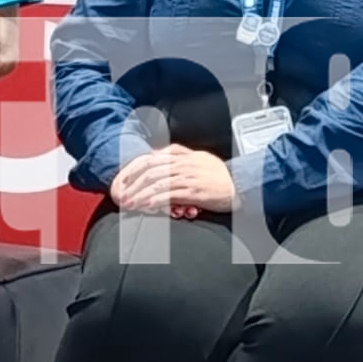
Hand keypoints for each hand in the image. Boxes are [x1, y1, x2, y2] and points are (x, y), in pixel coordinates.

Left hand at [114, 145, 239, 213]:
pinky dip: (156, 200)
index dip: (134, 168)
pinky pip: (170, 194)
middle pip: (150, 170)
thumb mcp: (198, 158)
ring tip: (130, 203)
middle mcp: (183, 163)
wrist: (240, 184)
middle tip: (122, 195)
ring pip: (157, 182)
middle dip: (133, 183)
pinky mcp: (194, 191)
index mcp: (182, 154)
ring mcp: (188, 176)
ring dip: (140, 194)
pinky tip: (147, 206)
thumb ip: (179, 156)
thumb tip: (158, 155)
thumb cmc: (219, 175)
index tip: (123, 179)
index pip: (151, 158)